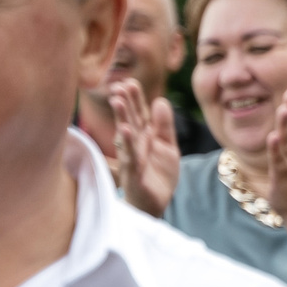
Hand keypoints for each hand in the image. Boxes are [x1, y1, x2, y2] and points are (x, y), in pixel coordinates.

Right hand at [108, 77, 180, 215]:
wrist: (155, 205)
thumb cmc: (158, 175)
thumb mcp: (168, 147)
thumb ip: (164, 126)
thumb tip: (161, 100)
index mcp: (144, 137)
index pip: (140, 114)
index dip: (135, 99)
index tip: (130, 82)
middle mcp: (135, 145)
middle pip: (130, 120)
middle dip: (125, 103)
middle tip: (119, 86)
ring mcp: (132, 159)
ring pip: (127, 136)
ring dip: (122, 118)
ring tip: (118, 101)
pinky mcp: (133, 174)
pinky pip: (131, 156)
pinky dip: (128, 143)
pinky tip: (125, 130)